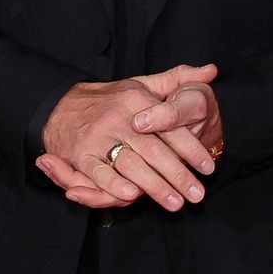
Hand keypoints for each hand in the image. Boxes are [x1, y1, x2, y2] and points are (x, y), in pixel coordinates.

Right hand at [37, 65, 219, 210]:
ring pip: (131, 165)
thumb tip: (212, 70)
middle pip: (154, 152)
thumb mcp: (141, 84)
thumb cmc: (110, 100)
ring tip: (175, 203)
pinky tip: (132, 196)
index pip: (170, 128)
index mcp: (137, 101)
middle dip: (178, 176)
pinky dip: (114, 185)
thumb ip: (176, 79)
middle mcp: (119, 119)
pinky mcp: (81, 155)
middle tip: (197, 195)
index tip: (208, 167)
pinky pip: (99, 173)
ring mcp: (99, 138)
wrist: (60, 105)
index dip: (191, 149)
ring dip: (154, 187)